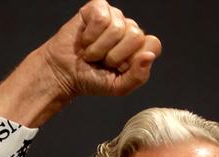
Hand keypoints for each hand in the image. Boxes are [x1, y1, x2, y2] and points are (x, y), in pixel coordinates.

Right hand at [45, 1, 161, 100]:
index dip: (135, 58)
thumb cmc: (91, 79)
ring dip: (99, 48)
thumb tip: (149, 56)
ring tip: (91, 53)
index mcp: (138, 48)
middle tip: (102, 61)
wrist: (65, 72)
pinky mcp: (98, 7)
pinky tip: (85, 40)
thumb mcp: (117, 87)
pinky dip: (90, 35)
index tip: (120, 68)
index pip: (153, 44)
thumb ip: (137, 76)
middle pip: (136, 36)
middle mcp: (129, 29)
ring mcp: (114, 16)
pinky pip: (101, 18)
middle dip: (115, 56)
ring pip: (117, 28)